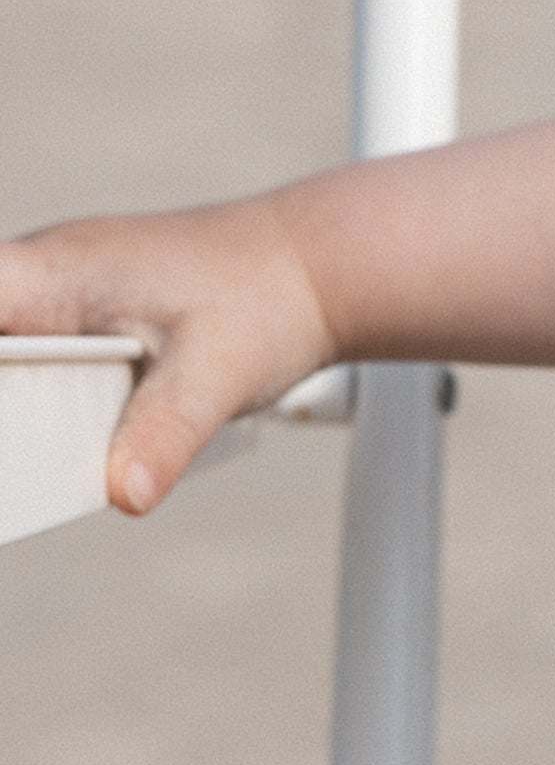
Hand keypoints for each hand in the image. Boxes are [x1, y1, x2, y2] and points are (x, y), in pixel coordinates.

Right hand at [0, 193, 338, 510]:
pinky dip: (21, 401)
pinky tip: (32, 452)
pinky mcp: (69, 327)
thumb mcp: (219, 374)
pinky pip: (19, 361)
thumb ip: (165, 433)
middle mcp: (36, 277)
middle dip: (1, 399)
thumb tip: (124, 494)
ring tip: (24, 470)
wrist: (313, 270)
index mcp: (52, 271)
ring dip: (10, 401)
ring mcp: (49, 301)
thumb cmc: (265, 300)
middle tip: (17, 459)